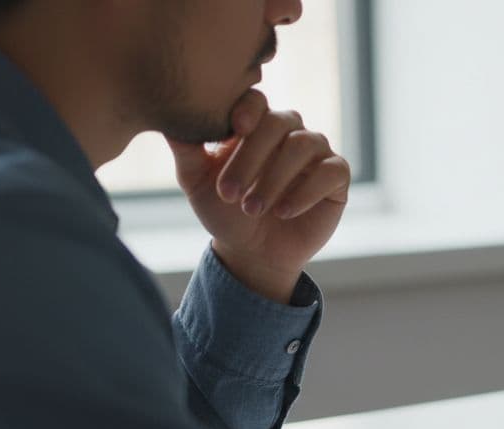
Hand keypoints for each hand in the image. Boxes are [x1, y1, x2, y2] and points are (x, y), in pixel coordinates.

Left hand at [167, 89, 350, 303]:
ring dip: (275, 178)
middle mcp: (290, 131)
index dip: (249, 109)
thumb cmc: (225, 210)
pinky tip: (283, 211)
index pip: (256, 101)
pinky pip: (331, 171)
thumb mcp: (196, 180)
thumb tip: (166, 117)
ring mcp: (316, 152)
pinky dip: (305, 191)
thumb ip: (186, 148)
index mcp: (256, 123)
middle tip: (229, 194)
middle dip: (252, 158)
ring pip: (304, 145)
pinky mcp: (337, 177)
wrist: (253, 251)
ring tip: (253, 208)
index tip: (236, 128)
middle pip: (279, 123)